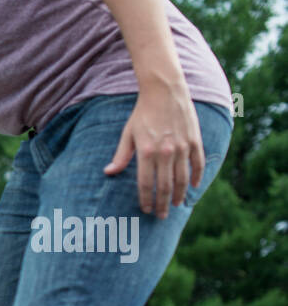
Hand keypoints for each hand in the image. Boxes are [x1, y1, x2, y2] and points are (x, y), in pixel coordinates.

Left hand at [103, 83, 202, 219]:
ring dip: (179, 194)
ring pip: (182, 178)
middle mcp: (166, 152)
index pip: (146, 184)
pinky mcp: (195, 140)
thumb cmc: (142, 112)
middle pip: (165, 186)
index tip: (145, 210)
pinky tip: (193, 186)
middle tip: (161, 216)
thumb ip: (121, 156)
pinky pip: (198, 163)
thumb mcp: (128, 134)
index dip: (146, 199)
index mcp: (147, 152)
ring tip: (175, 205)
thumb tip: (108, 172)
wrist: (165, 90)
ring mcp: (183, 146)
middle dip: (162, 204)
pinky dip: (196, 176)